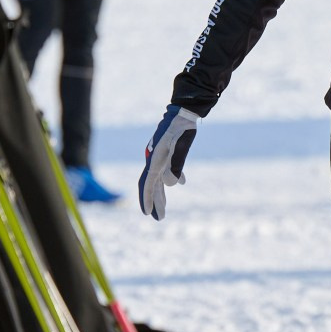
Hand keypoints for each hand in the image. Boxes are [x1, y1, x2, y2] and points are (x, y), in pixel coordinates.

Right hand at [138, 104, 200, 218]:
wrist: (184, 112)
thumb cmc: (182, 128)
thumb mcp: (182, 145)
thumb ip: (177, 164)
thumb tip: (171, 184)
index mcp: (155, 158)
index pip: (148, 183)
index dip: (146, 198)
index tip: (147, 213)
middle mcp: (154, 159)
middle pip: (152, 184)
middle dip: (154, 202)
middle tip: (159, 218)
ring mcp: (160, 157)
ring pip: (158, 180)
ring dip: (161, 194)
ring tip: (164, 209)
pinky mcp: (167, 153)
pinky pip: (168, 169)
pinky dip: (173, 177)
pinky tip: (181, 183)